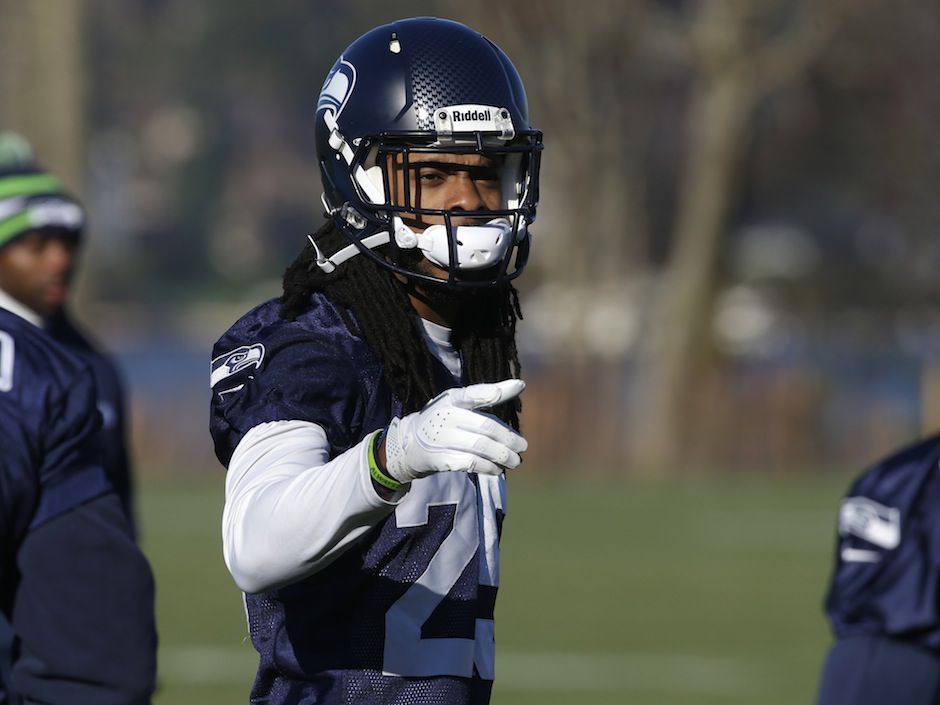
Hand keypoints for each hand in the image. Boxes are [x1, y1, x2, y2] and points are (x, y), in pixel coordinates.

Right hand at [382, 379, 526, 482]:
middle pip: (485, 427)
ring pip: (480, 447)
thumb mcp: (458, 402)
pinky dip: (488, 467)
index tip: (519, 386)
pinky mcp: (440, 458)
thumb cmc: (443, 419)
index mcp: (452, 398)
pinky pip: (470, 463)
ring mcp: (442, 438)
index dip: (495, 391)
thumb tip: (520, 384)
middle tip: (523, 446)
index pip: (474, 393)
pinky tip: (498, 469)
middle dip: (508, 438)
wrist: (408, 444)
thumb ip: (486, 395)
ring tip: (515, 461)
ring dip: (502, 456)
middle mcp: (447, 416)